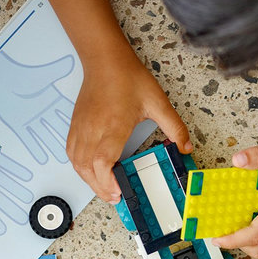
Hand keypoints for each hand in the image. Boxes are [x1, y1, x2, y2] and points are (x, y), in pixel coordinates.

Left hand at [0, 50, 75, 163]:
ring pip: (47, 137)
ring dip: (54, 148)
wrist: (2, 79)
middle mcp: (45, 112)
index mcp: (53, 100)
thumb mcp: (44, 74)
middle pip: (60, 128)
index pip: (68, 114)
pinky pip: (30, 139)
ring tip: (64, 159)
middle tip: (83, 153)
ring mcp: (34, 120)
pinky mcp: (21, 125)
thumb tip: (71, 63)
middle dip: (72, 141)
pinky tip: (43, 159)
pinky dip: (36, 148)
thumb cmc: (22, 75)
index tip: (92, 132)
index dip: (82, 124)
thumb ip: (58, 69)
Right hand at [67, 52, 190, 202]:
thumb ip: (174, 127)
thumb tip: (186, 147)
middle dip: (100, 188)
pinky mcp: (75, 126)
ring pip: (77, 163)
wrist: (105, 60)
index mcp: (113, 126)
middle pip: (88, 168)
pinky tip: (90, 171)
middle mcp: (93, 129)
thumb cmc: (127, 77)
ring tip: (105, 189)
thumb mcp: (158, 102)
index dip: (107, 181)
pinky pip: (71, 153)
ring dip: (89, 180)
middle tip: (116, 198)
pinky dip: (79, 167)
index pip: (102, 161)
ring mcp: (81, 128)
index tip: (119, 191)